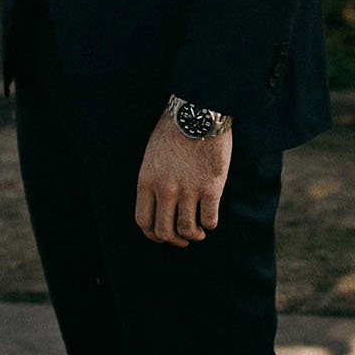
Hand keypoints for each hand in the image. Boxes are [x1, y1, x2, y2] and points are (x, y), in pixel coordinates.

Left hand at [133, 109, 231, 246]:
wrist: (198, 113)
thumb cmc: (174, 130)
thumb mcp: (151, 155)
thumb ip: (152, 180)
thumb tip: (158, 203)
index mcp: (147, 181)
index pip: (143, 221)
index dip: (153, 235)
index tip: (161, 236)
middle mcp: (165, 190)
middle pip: (165, 232)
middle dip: (174, 241)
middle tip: (182, 240)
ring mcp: (188, 191)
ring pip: (188, 230)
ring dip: (194, 235)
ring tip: (199, 232)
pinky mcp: (211, 189)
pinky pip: (210, 219)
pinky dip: (210, 224)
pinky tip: (210, 218)